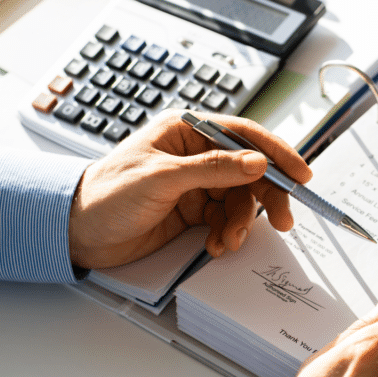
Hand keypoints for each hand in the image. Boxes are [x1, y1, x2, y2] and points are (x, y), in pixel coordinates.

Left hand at [68, 110, 311, 268]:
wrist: (76, 232)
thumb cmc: (106, 194)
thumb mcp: (162, 178)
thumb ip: (213, 169)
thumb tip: (256, 162)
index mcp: (186, 130)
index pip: (242, 135)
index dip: (276, 152)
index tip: (300, 173)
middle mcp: (194, 154)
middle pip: (248, 170)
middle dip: (266, 196)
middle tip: (282, 220)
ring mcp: (194, 183)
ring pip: (239, 199)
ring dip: (240, 223)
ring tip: (228, 241)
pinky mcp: (191, 210)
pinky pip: (224, 219)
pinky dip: (227, 233)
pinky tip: (217, 245)